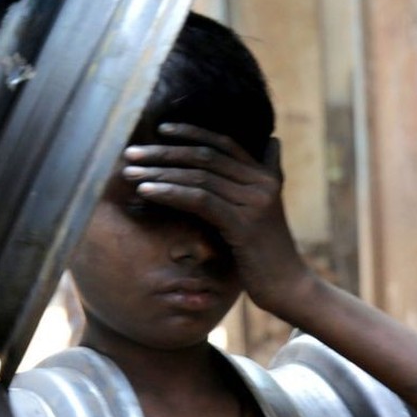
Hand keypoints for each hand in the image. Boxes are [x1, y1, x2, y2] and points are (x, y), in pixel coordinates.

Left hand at [120, 125, 313, 314]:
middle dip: (165, 153)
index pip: (224, 144)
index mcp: (264, 177)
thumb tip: (269, 146)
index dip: (192, 134)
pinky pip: (200, 201)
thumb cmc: (264, 255)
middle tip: (131, 153)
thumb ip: (249, 186)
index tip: (161, 129)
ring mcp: (254, 202)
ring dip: (159, 173)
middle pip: (206, 157)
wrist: (287, 287)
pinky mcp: (243, 224)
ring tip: (129, 173)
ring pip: (199, 177)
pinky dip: (170, 193)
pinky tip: (145, 192)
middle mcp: (261, 183)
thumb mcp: (257, 215)